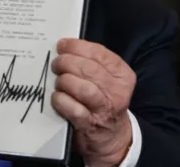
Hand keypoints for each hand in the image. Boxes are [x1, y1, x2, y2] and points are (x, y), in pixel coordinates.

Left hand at [51, 38, 134, 166]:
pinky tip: (57, 97)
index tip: (62, 45)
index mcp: (123, 75)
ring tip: (58, 81)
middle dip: (67, 62)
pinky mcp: (90, 124)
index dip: (77, 47)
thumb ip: (92, 63)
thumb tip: (65, 47)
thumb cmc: (103, 101)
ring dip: (65, 81)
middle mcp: (117, 91)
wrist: (110, 136)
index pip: (100, 54)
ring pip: (83, 88)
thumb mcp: (107, 80)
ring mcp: (104, 109)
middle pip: (89, 69)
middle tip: (56, 64)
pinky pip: (73, 108)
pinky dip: (61, 100)